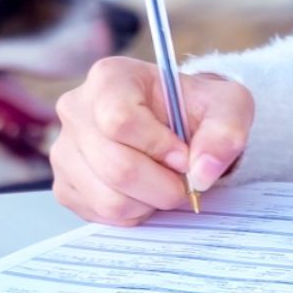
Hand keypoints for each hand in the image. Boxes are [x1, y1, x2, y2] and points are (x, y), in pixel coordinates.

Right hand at [50, 57, 252, 225]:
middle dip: (162, 186)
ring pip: (109, 198)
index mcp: (110, 78)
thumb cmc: (196, 110)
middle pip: (116, 166)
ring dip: (149, 202)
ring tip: (163, 183)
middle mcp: (76, 109)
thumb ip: (226, 133)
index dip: (159, 147)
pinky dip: (132, 213)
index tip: (185, 156)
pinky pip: (100, 214)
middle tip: (184, 181)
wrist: (178, 125)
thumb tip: (202, 173)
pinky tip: (144, 192)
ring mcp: (64, 149)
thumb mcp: (228, 107)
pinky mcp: (64, 184)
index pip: (120, 120)